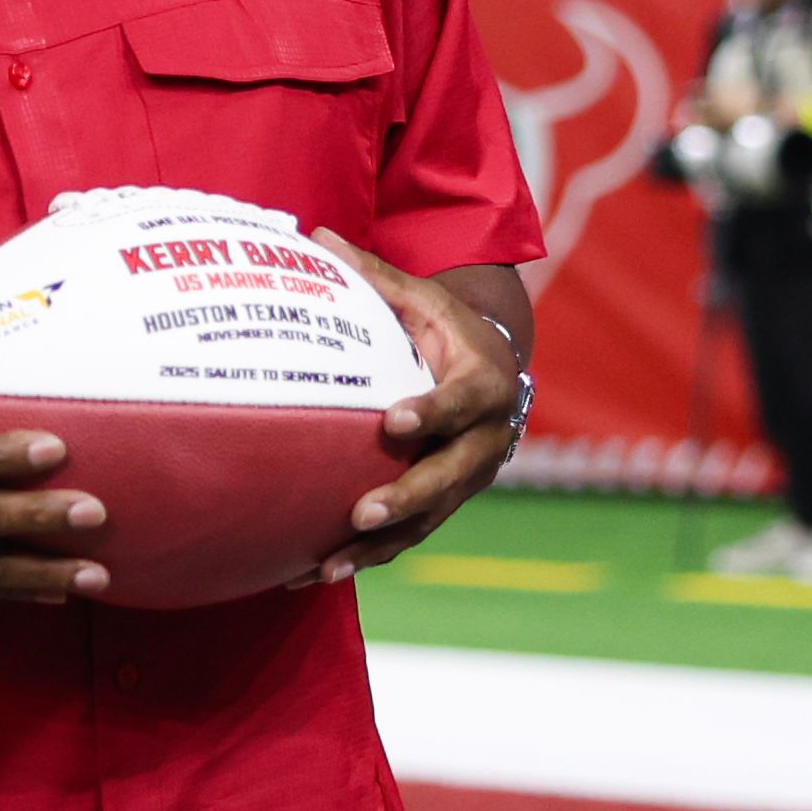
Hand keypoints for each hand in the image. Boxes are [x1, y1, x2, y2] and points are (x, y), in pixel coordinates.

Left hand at [317, 240, 524, 577]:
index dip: (434, 412)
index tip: (396, 420)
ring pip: (428, 519)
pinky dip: (368, 558)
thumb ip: (373, 276)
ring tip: (330, 566)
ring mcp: (467, 478)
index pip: (460, 402)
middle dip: (407, 496)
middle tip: (362, 511)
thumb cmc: (450, 330)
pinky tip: (314, 575)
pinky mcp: (446, 503)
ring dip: (380, 545)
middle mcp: (485, 439)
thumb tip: (313, 235)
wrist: (498, 372)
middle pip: (450, 476)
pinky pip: (409, 537)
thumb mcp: (424, 300)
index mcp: (483, 383)